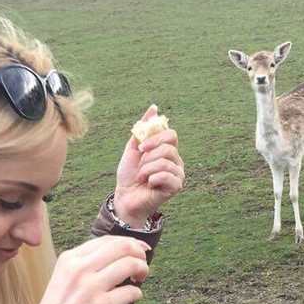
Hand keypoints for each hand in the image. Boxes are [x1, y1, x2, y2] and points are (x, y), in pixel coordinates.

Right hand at [13, 236, 150, 303]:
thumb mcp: (63, 280)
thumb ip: (85, 266)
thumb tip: (118, 257)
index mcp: (69, 259)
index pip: (108, 240)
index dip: (130, 243)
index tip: (139, 251)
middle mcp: (80, 269)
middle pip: (123, 247)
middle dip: (140, 254)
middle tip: (142, 267)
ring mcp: (90, 287)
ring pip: (131, 264)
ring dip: (143, 270)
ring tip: (140, 280)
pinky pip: (132, 292)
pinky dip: (137, 294)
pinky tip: (132, 298)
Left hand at [113, 105, 184, 228]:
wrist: (125, 196)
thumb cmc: (129, 174)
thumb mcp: (133, 148)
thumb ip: (144, 129)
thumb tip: (154, 108)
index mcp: (168, 150)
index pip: (171, 135)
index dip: (155, 138)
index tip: (141, 147)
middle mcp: (176, 161)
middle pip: (169, 148)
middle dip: (148, 157)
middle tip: (140, 167)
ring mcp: (178, 174)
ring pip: (166, 162)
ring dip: (147, 169)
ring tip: (141, 178)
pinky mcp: (176, 187)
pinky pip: (166, 176)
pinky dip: (152, 179)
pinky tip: (149, 185)